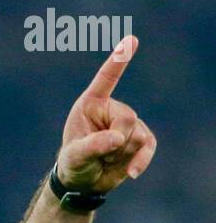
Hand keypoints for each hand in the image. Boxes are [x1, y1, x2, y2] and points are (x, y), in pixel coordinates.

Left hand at [56, 35, 156, 193]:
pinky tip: (132, 173)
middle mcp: (112, 109)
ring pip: (138, 135)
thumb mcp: (75, 156)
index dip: (119, 61)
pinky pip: (149, 146)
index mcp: (91, 104)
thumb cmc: (74, 163)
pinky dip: (142, 161)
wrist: (84, 182)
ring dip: (121, 154)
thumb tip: (118, 138)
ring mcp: (128, 124)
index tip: (132, 41)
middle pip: (128, 117)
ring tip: (106, 160)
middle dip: (116, 141)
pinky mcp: (141, 140)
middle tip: (100, 154)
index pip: (106, 79)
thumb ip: (93, 145)